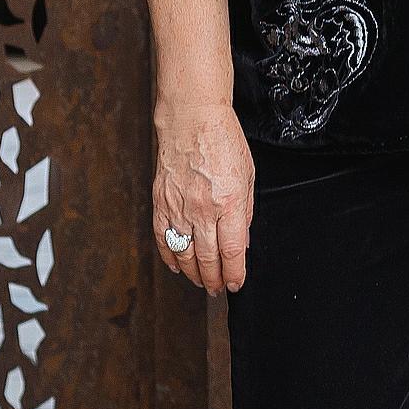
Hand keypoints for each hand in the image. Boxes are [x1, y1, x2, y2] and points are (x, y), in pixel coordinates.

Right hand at [149, 102, 255, 294]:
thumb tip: (240, 242)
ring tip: (201, 281)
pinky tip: (177, 265)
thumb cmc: (223, 142)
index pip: (232, 252)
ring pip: (184, 253)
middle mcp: (202, 209)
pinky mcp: (161, 202)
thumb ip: (244, 212)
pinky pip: (163, 238)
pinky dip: (169, 256)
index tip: (236, 284)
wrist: (192, 119)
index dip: (234, 274)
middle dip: (214, 280)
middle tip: (217, 289)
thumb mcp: (247, 177)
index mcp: (229, 203)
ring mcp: (179, 207)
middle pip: (208, 258)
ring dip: (193, 273)